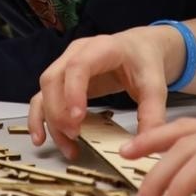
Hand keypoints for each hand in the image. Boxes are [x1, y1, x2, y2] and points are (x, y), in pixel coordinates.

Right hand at [28, 24, 181, 157]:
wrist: (140, 49)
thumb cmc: (145, 63)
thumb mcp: (155, 86)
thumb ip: (152, 115)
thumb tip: (142, 148)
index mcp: (102, 48)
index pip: (79, 66)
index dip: (73, 91)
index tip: (77, 119)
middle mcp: (76, 53)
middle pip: (53, 79)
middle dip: (58, 111)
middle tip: (75, 135)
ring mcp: (65, 64)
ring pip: (45, 91)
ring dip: (50, 120)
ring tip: (68, 147)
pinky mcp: (62, 80)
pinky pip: (42, 97)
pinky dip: (40, 118)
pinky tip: (41, 139)